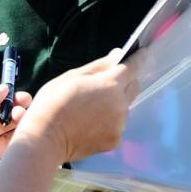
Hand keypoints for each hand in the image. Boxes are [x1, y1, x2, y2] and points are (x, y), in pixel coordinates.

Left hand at [0, 84, 31, 191]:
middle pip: (3, 119)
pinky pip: (6, 156)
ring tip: (23, 116)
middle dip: (15, 111)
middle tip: (24, 106)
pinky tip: (20, 134)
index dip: (6, 100)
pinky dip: (16, 145)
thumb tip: (4, 88)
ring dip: (17, 125)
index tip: (19, 96)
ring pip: (7, 135)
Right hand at [17, 51, 135, 162]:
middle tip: (108, 82)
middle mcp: (121, 104)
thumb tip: (118, 55)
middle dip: (126, 81)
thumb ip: (99, 66)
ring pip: (124, 107)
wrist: (45, 138)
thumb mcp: (72, 76)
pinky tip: (90, 124)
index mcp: (110, 84)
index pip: (133, 67)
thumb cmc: (53, 102)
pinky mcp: (114, 140)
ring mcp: (119, 124)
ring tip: (92, 108)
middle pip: (134, 87)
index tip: (145, 51)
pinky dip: (109, 121)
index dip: (140, 57)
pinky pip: (117, 125)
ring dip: (115, 103)